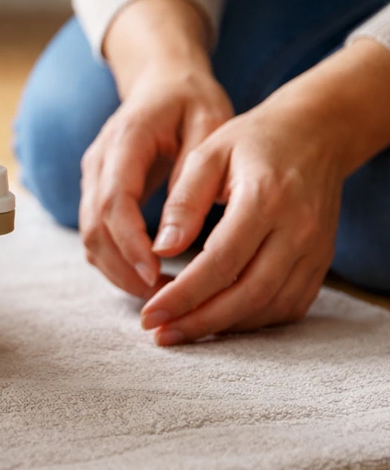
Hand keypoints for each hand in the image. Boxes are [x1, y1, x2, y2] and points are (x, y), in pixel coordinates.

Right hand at [82, 0, 231, 296]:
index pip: (114, 201)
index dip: (130, 243)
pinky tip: (148, 275)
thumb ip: (191, 179)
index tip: (155, 273)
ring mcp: (92, 176)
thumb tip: (173, 239)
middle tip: (162, 298)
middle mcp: (99, 160)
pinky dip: (116, 260)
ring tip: (159, 293)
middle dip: (122, 268)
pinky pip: (96, 234)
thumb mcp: (209, 126)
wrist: (163, 81)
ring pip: (89, 235)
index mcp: (126, 138)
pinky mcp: (95, 190)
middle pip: (93, 226)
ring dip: (117, 270)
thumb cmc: (192, 101)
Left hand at [140, 37, 389, 344]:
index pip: (221, 262)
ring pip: (269, 307)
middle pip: (247, 294)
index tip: (149, 314)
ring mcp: (314, 250)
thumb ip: (183, 202)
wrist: (315, 134)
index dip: (183, 295)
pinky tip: (217, 320)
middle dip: (200, 321)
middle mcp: (296, 231)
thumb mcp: (208, 156)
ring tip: (181, 332)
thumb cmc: (251, 142)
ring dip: (223, 327)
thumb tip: (160, 250)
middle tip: (160, 335)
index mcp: (265, 200)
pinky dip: (251, 320)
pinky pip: (288, 305)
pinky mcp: (320, 262)